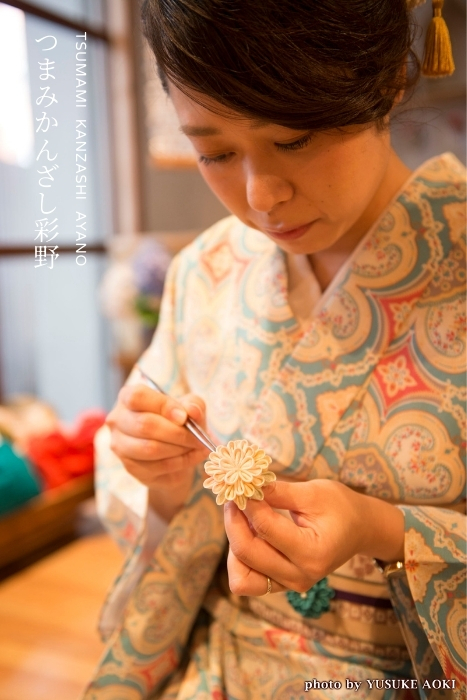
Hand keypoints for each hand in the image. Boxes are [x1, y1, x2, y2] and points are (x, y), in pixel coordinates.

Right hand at [107, 384, 209, 494]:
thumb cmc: (178, 422)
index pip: (138, 397)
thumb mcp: (189, 407)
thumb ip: (193, 404)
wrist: (174, 452)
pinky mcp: (129, 467)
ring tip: (196, 447)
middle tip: (198, 438)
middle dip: (177, 433)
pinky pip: (156, 466)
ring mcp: (120, 445)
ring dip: (179, 449)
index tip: (184, 417)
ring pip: (150, 448)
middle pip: (144, 425)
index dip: (162, 406)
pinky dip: (179, 463)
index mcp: (128, 397)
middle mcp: (118, 420)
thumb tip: (192, 411)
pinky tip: (191, 457)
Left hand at [224, 479, 404, 595]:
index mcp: (312, 552)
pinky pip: (248, 580)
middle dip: (234, 521)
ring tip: (242, 517)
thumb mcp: (313, 492)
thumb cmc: (341, 507)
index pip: (265, 528)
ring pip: (241, 574)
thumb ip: (278, 492)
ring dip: (235, 543)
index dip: (247, 503)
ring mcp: (290, 586)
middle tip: (233, 498)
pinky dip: (240, 559)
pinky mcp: (282, 586)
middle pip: (247, 552)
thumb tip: (246, 486)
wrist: (360, 529)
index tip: (239, 485)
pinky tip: (249, 534)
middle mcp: (299, 576)